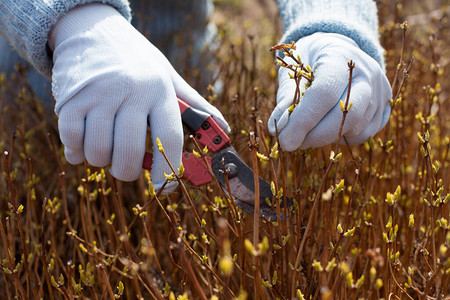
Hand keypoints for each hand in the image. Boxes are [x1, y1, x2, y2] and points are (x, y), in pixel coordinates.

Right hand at [49, 3, 228, 192]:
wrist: (92, 30)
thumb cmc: (137, 62)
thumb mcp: (168, 76)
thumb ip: (195, 105)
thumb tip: (226, 130)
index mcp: (159, 89)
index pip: (169, 137)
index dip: (168, 169)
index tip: (165, 188)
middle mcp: (130, 91)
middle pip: (129, 152)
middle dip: (126, 171)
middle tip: (125, 167)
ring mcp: (98, 94)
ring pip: (99, 152)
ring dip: (101, 160)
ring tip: (105, 147)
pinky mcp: (70, 98)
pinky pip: (72, 141)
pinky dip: (77, 152)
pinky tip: (82, 145)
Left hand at [268, 32, 391, 150]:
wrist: (337, 51)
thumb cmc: (308, 63)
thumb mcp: (292, 73)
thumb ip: (286, 100)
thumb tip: (277, 130)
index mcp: (340, 56)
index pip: (324, 93)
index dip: (303, 121)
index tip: (284, 140)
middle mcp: (367, 72)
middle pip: (348, 114)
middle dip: (315, 136)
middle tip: (291, 143)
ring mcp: (381, 89)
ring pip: (356, 128)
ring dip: (326, 138)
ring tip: (306, 133)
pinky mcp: (385, 106)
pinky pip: (364, 134)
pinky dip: (342, 137)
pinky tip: (327, 127)